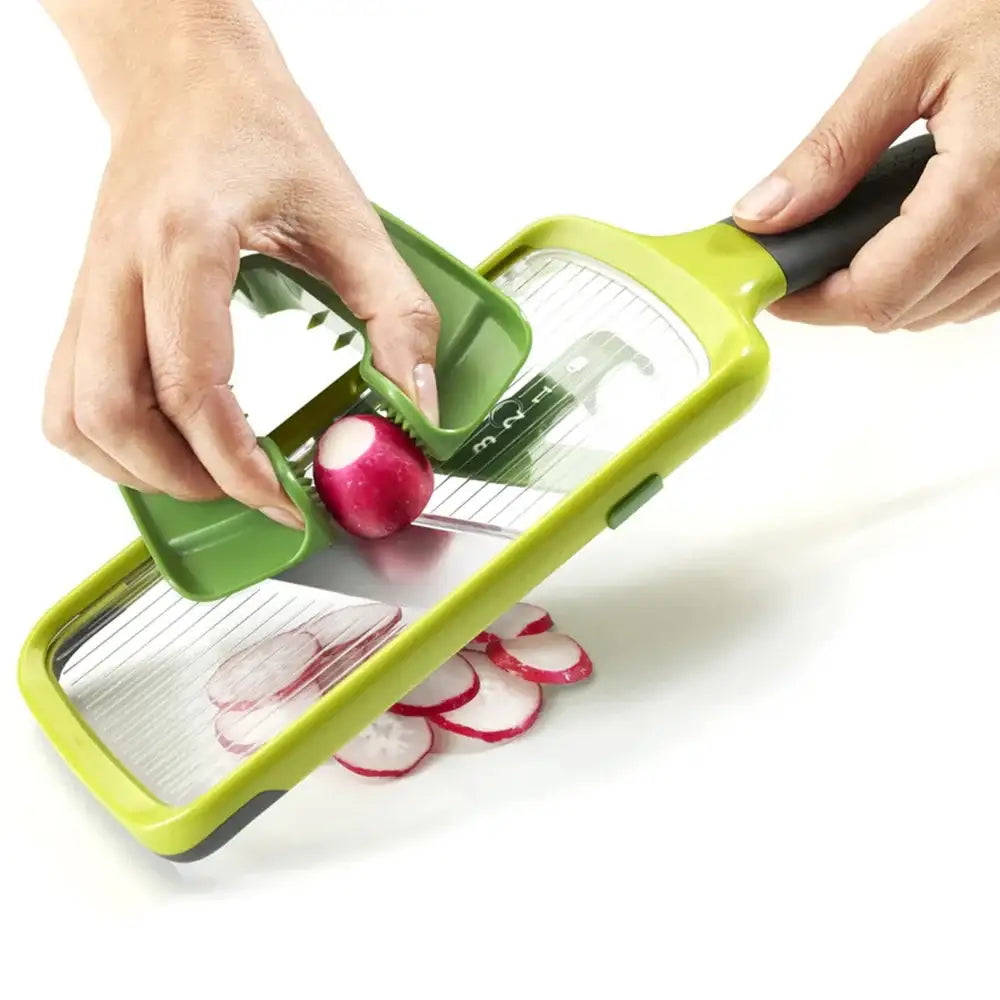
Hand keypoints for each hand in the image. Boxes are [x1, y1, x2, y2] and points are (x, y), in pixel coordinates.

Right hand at [39, 0, 439, 526]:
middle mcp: (120, 269)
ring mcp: (89, 286)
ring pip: (73, 415)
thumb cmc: (259, 131)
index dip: (238, 465)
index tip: (284, 500)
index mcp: (187, 244)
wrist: (185, 77)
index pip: (193, 387)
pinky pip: (65, 394)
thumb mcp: (351, 219)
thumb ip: (397, 316)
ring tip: (208, 478)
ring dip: (137, 470)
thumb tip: (418, 408)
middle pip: (112, 414)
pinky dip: (107, 441)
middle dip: (184, 480)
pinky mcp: (84, 299)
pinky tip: (163, 443)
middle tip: (250, 494)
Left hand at [732, 0, 999, 332]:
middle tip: (808, 252)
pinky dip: (931, 283)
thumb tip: (766, 215)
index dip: (813, 304)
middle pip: (900, 312)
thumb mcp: (905, 65)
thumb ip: (831, 149)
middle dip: (840, 294)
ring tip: (858, 235)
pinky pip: (974, 298)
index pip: (876, 294)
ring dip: (886, 291)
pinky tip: (912, 237)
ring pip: (935, 313)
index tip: (777, 286)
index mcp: (977, 189)